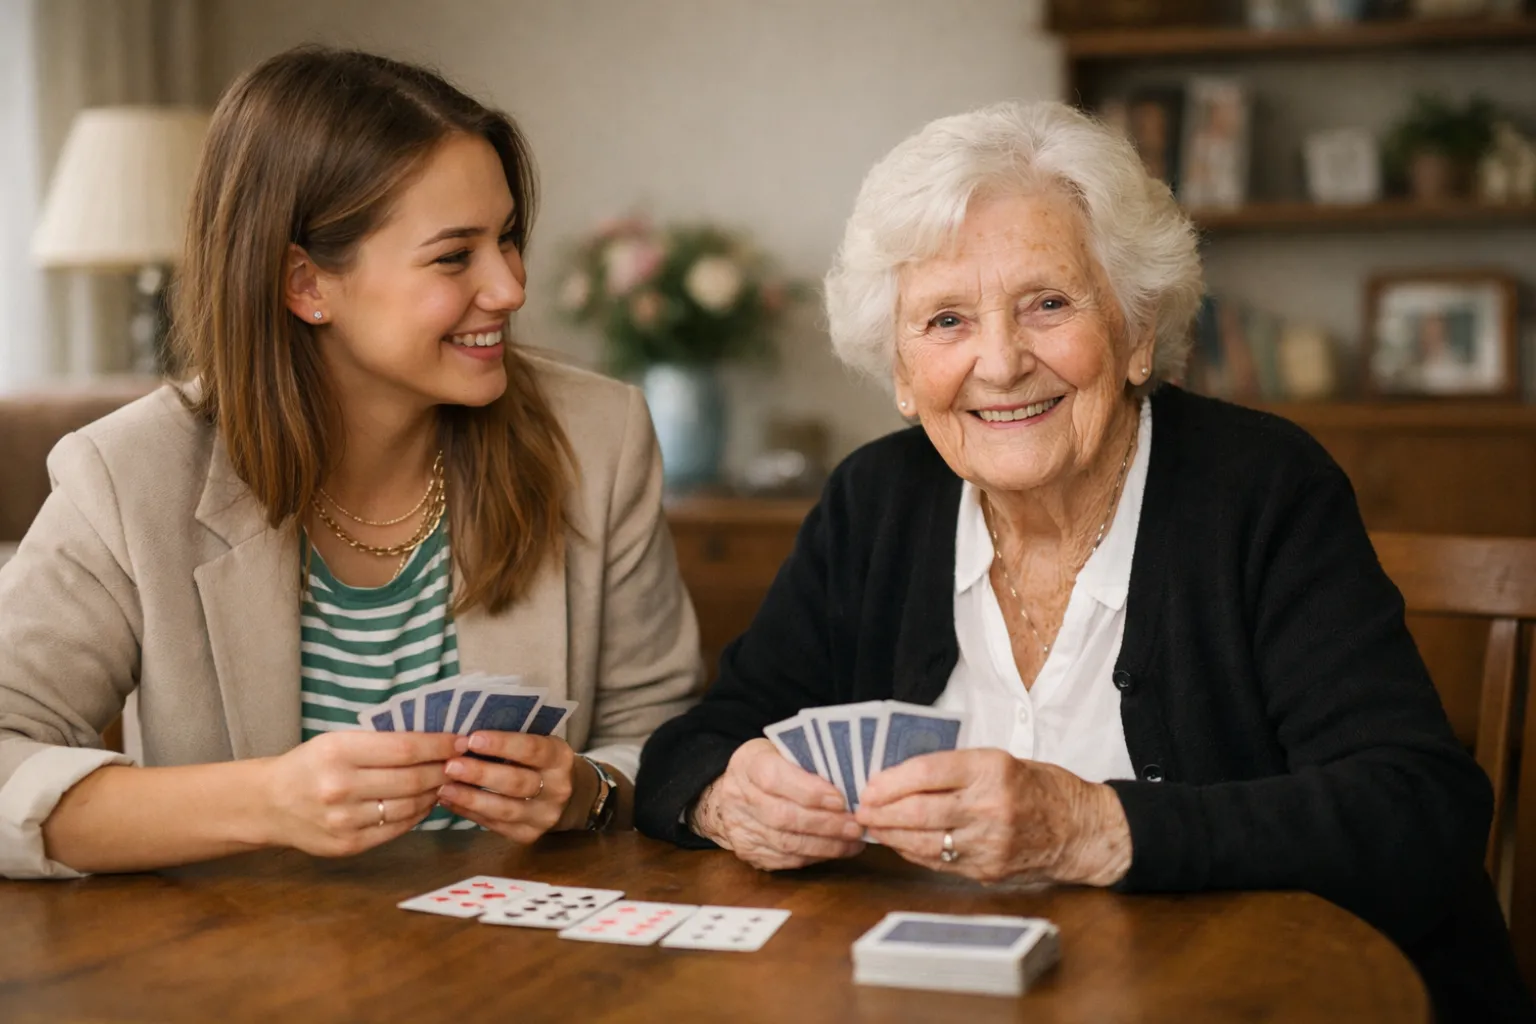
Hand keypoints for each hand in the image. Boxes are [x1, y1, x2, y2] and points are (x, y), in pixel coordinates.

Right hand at [261, 731, 459, 856]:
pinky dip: (417, 814)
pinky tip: (424, 802)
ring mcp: (344, 821)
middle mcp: (340, 787)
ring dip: (435, 793)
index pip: (405, 748)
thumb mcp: (337, 741)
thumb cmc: (310, 765)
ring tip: (445, 782)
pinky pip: (396, 828)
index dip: (439, 745)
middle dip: (444, 770)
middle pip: (412, 779)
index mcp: (338, 752)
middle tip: (461, 763)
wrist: (268, 804)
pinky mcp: (348, 845)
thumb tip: (435, 742)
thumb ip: (381, 743)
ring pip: (409, 807)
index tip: (460, 741)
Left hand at [436, 731, 592, 843]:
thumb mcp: (537, 741)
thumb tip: (465, 732)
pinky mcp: (528, 834)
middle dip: (480, 774)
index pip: (532, 749)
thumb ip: (511, 737)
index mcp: (560, 758)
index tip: (472, 739)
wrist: (566, 794)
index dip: (502, 744)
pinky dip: (469, 813)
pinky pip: (495, 825)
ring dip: (470, 798)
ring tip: (443, 788)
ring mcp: (544, 816)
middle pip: (517, 783)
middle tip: (450, 766)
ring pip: (504, 810)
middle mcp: (557, 789)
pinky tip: (450, 802)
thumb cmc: (539, 759)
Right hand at [690, 738, 864, 870]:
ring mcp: (741, 828)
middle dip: (826, 824)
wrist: (729, 793)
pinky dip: (815, 856)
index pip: (775, 778)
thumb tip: (851, 778)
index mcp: (748, 764)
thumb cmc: (769, 766)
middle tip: (856, 826)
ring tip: (853, 841)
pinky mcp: (748, 851)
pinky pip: (785, 860)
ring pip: (787, 843)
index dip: (809, 791)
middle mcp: (739, 797)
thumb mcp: (782, 750)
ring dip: (826, 845)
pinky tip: (836, 850)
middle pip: (783, 816)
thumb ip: (808, 761)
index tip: (841, 800)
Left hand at [856, 749, 1131, 885]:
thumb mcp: (1000, 760)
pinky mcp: (988, 870)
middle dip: (881, 811)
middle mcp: (990, 806)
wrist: (1080, 829)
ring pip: (923, 840)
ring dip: (890, 834)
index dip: (891, 780)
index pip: (927, 771)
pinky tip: (900, 843)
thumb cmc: (1039, 788)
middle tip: (861, 809)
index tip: (870, 785)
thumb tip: (900, 779)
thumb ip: (954, 769)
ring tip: (872, 827)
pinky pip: (938, 862)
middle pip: (919, 809)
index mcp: (992, 769)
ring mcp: (989, 843)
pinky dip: (913, 852)